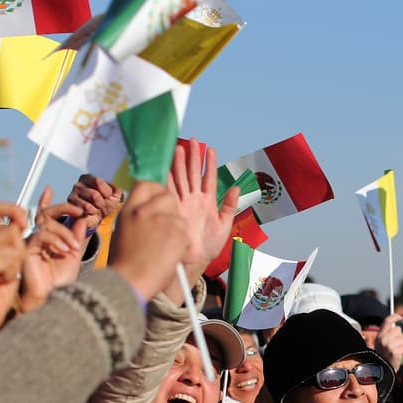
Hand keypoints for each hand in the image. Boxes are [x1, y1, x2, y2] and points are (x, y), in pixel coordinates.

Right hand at [0, 202, 27, 349]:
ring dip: (15, 267)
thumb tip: (22, 219)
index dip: (15, 210)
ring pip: (13, 249)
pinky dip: (10, 275)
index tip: (25, 222)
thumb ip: (12, 239)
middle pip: (12, 232)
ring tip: (2, 277)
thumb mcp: (10, 259)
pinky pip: (7, 263)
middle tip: (9, 269)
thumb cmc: (0, 287)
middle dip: (20, 252)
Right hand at [19, 187, 84, 312]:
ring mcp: (31, 242)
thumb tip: (82, 219)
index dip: (51, 203)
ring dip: (65, 233)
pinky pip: (41, 235)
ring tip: (74, 248)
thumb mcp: (73, 255)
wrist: (54, 296)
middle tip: (79, 211)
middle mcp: (37, 238)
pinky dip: (55, 240)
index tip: (59, 194)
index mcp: (47, 238)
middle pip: (46, 214)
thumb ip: (76, 237)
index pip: (47, 215)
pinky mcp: (27, 249)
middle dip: (63, 209)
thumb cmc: (61, 280)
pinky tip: (64, 250)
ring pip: (47, 225)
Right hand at [67, 173, 123, 233]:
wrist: (96, 218)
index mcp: (88, 178)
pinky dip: (92, 213)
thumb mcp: (114, 195)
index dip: (107, 192)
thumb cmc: (104, 204)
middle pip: (94, 194)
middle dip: (102, 202)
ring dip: (97, 208)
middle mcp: (78, 184)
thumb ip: (117, 189)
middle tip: (100, 204)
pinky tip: (90, 213)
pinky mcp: (71, 206)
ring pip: (89, 204)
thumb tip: (118, 185)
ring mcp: (72, 195)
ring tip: (96, 208)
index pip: (99, 182)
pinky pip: (85, 210)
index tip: (107, 196)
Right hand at [109, 181, 189, 302]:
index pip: (146, 185)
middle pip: (169, 197)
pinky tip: (169, 258)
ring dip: (177, 232)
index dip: (156, 189)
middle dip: (172, 210)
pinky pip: (185, 236)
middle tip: (167, 228)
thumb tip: (149, 212)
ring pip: (180, 219)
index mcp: (130, 210)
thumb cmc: (124, 263)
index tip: (159, 198)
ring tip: (163, 250)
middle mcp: (147, 211)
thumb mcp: (123, 231)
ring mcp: (164, 222)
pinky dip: (182, 248)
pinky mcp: (178, 235)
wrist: (129, 282)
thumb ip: (137, 217)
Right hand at [167, 138, 237, 274]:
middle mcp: (194, 199)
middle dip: (192, 157)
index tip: (210, 149)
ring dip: (179, 164)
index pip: (208, 178)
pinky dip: (166, 179)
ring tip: (178, 148)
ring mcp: (183, 203)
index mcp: (207, 201)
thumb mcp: (224, 225)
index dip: (209, 164)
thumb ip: (230, 206)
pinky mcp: (173, 210)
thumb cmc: (210, 245)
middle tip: (192, 141)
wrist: (195, 260)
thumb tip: (236, 188)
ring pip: (180, 179)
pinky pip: (169, 192)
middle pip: (192, 174)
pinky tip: (165, 167)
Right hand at [372, 314, 402, 365]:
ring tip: (395, 351)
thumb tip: (397, 326)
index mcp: (379, 335)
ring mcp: (388, 346)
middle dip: (399, 336)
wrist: (381, 369)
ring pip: (402, 339)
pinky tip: (397, 356)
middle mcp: (382, 339)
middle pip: (397, 329)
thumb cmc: (384, 354)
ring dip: (401, 345)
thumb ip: (388, 333)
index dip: (394, 316)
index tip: (401, 316)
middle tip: (394, 344)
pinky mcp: (394, 352)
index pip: (387, 321)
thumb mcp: (382, 342)